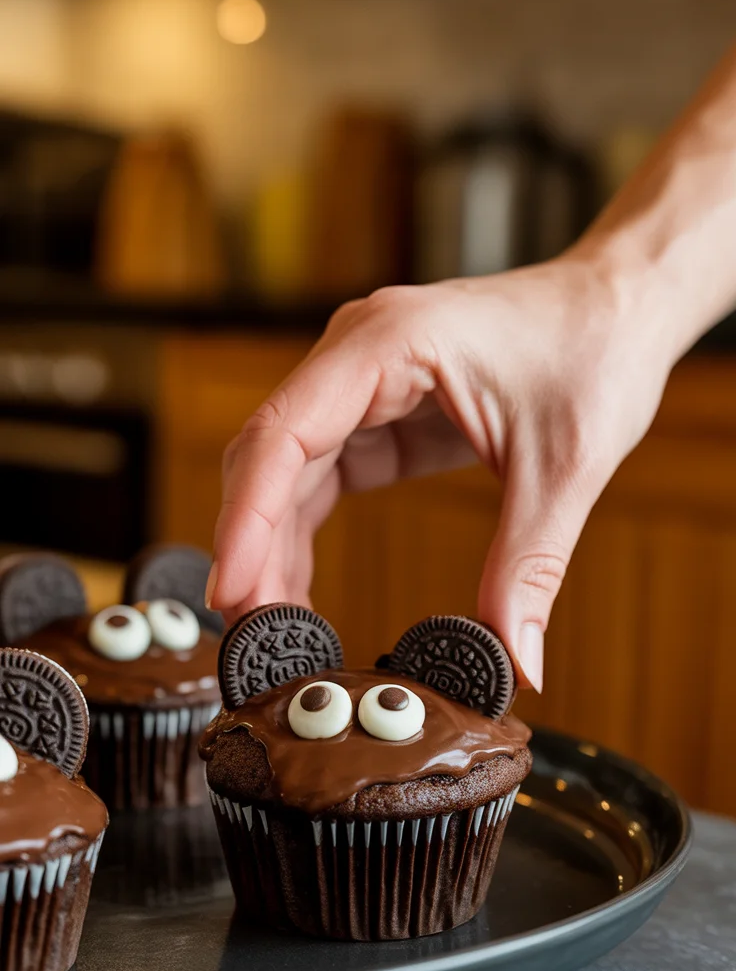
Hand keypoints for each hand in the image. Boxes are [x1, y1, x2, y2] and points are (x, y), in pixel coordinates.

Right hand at [208, 253, 670, 691]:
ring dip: (270, 545)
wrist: (622, 307)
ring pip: (284, 469)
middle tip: (250, 633)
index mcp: (389, 343)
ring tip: (271, 628)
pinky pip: (319, 474)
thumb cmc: (595, 351)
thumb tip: (517, 663)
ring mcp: (362, 378)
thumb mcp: (564, 468)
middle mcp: (357, 352)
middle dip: (251, 545)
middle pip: (268, 455)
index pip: (285, 434)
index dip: (248, 519)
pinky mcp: (377, 407)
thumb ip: (528, 567)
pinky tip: (299, 589)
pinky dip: (302, 531)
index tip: (231, 590)